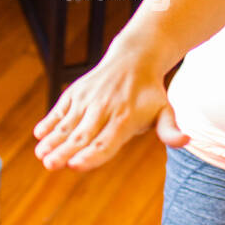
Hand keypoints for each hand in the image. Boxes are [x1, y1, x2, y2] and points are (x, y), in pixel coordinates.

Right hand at [32, 48, 189, 171]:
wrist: (133, 59)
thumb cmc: (149, 94)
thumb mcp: (165, 110)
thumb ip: (170, 130)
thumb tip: (185, 141)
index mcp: (125, 118)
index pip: (106, 142)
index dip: (91, 156)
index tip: (76, 166)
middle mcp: (104, 109)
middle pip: (82, 135)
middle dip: (65, 151)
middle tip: (50, 165)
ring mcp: (87, 100)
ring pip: (68, 124)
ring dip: (53, 140)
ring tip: (41, 155)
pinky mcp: (76, 93)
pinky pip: (60, 110)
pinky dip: (49, 122)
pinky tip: (39, 135)